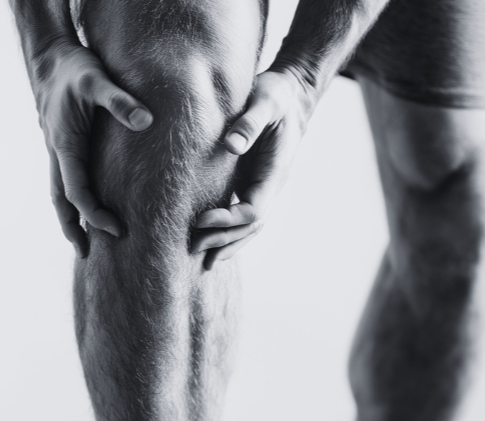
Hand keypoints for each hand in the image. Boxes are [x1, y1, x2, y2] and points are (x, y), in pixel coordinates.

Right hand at [33, 42, 152, 256]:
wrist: (51, 59)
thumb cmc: (74, 69)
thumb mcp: (96, 79)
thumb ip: (120, 100)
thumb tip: (147, 121)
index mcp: (65, 146)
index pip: (77, 192)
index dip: (95, 214)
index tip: (118, 230)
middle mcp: (59, 154)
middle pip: (61, 202)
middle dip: (73, 229)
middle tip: (86, 255)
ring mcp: (60, 154)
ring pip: (61, 195)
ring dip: (71, 221)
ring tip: (84, 246)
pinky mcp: (66, 150)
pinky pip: (69, 183)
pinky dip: (75, 203)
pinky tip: (89, 214)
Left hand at [192, 69, 313, 268]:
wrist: (290, 94)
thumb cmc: (276, 94)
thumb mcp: (265, 100)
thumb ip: (250, 122)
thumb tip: (232, 145)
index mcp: (274, 173)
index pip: (253, 210)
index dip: (228, 220)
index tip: (200, 219)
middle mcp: (270, 187)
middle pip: (250, 227)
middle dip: (224, 240)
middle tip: (193, 248)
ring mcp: (262, 188)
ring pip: (248, 228)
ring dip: (227, 245)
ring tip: (204, 263)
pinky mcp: (250, 184)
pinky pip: (241, 216)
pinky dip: (228, 233)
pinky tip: (211, 243)